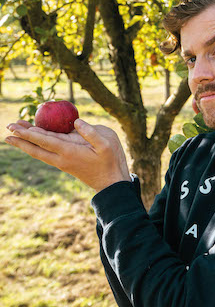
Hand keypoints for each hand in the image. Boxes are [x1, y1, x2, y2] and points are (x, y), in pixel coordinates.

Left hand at [5, 118, 129, 191]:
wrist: (111, 184)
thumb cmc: (111, 162)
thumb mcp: (107, 144)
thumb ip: (91, 132)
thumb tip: (76, 122)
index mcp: (69, 152)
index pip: (44, 140)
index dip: (28, 133)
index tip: (14, 127)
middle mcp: (61, 159)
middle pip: (36, 148)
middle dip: (21, 138)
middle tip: (7, 128)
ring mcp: (62, 163)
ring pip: (39, 152)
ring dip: (26, 143)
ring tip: (14, 134)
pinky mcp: (65, 164)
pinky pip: (46, 154)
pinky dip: (36, 146)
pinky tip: (34, 141)